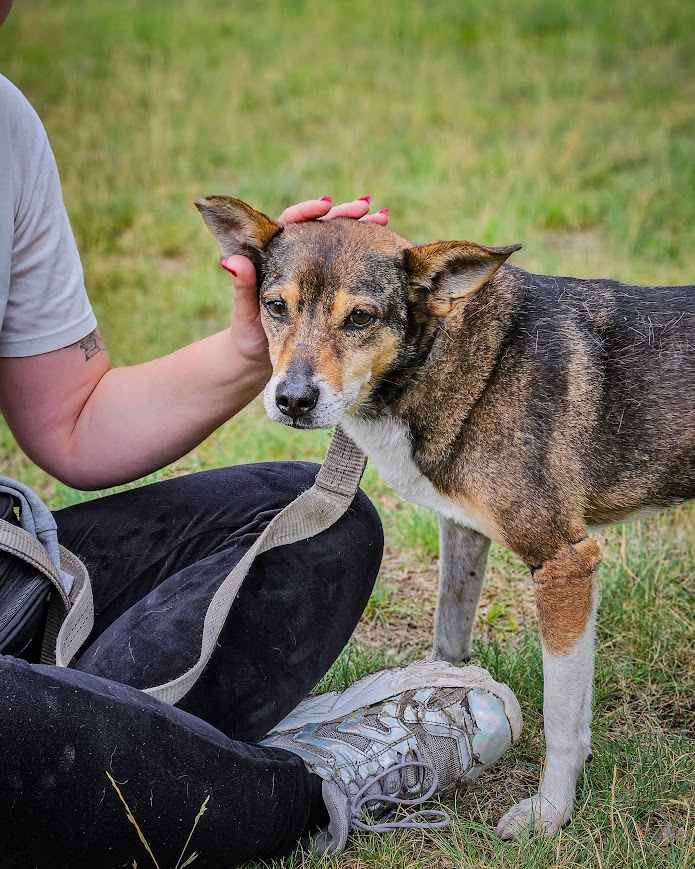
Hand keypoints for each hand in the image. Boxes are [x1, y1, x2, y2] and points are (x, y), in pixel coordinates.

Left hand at [220, 196, 388, 366]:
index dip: (307, 212)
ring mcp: (317, 273)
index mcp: (273, 257)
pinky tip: (386, 246)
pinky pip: (352, 268)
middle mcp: (297, 259)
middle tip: (364, 208)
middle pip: (321, 228)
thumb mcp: (246, 313)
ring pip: (340, 244)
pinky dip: (368, 256)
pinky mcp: (332, 289)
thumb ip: (243, 287)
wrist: (264, 358)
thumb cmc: (249, 335)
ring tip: (382, 218)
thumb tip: (231, 261)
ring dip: (361, 229)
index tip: (323, 208)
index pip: (290, 223)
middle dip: (344, 215)